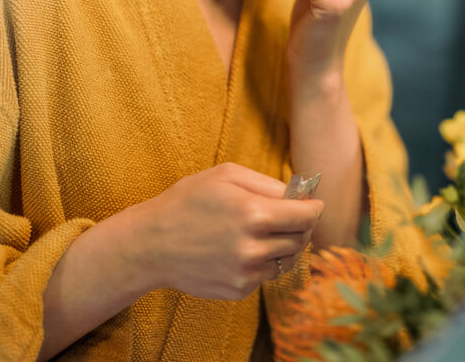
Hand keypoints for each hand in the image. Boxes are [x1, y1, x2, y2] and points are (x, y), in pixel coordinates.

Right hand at [134, 163, 323, 299]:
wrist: (150, 244)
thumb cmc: (188, 201)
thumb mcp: (227, 176)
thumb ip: (269, 183)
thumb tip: (301, 195)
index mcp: (254, 214)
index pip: (307, 216)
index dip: (314, 208)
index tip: (313, 205)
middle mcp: (254, 247)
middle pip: (301, 238)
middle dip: (300, 225)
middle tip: (287, 216)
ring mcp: (246, 273)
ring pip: (286, 259)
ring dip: (282, 244)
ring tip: (261, 231)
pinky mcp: (238, 290)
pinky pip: (266, 275)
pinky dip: (262, 262)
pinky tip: (240, 249)